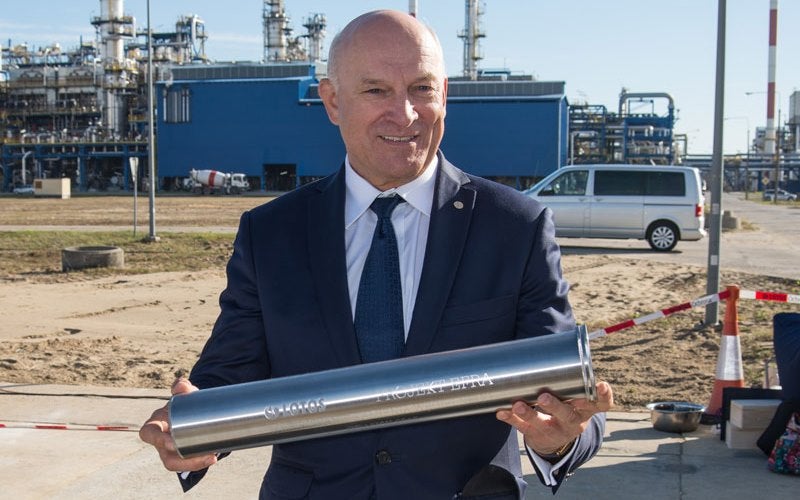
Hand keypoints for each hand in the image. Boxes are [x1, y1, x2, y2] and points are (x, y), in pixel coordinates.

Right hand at [139, 378, 217, 471]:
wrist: (193, 411)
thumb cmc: (184, 402)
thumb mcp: (185, 394)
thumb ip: (182, 387)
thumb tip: (180, 385)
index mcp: (154, 424)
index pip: (149, 434)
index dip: (158, 440)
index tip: (173, 444)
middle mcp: (160, 440)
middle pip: (166, 457)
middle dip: (183, 460)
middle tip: (203, 454)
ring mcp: (170, 451)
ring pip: (177, 464)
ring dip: (193, 464)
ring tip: (212, 457)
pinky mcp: (182, 456)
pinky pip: (187, 464)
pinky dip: (199, 462)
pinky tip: (212, 457)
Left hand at [495, 381, 613, 455]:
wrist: (555, 439)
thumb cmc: (565, 405)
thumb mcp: (573, 394)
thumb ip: (568, 375)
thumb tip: (551, 342)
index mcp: (585, 409)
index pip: (600, 404)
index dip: (603, 396)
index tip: (601, 385)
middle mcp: (572, 421)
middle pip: (567, 416)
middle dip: (555, 406)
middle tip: (544, 397)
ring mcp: (554, 430)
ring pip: (542, 424)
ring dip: (529, 414)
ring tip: (518, 405)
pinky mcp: (536, 435)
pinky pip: (522, 428)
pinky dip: (511, 419)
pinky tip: (501, 412)